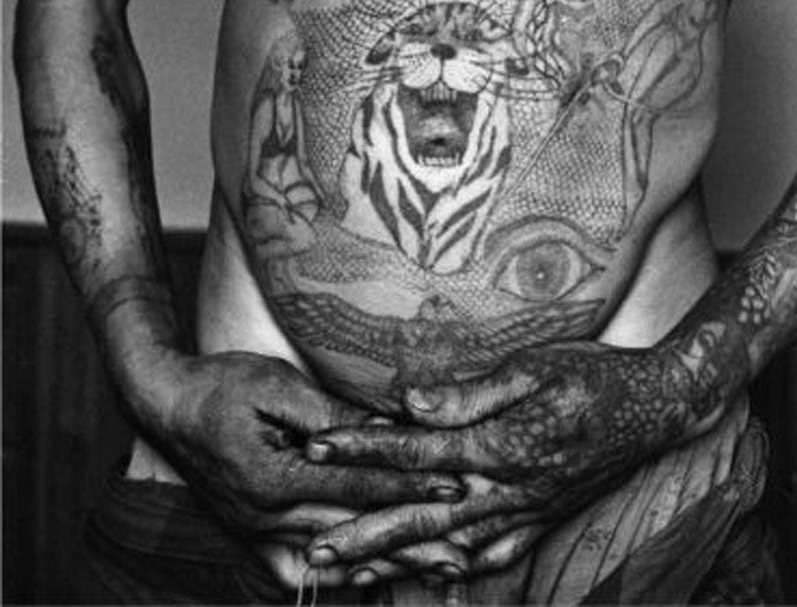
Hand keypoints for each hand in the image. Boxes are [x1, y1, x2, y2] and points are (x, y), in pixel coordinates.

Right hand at [142, 349, 468, 584]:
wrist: (164, 404)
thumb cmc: (222, 384)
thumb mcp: (278, 385)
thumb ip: (332, 416)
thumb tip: (387, 429)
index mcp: (274, 478)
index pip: (358, 488)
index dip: (409, 488)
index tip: (455, 486)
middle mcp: (267, 518)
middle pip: (353, 534)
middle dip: (412, 543)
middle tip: (463, 553)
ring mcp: (257, 533)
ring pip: (333, 561)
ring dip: (385, 567)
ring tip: (435, 572)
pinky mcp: (253, 536)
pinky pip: (299, 571)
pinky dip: (338, 578)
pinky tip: (370, 581)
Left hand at [304, 341, 696, 573]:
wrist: (657, 408)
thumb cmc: (593, 373)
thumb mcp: (532, 366)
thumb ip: (470, 392)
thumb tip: (410, 402)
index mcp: (502, 445)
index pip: (416, 452)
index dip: (362, 450)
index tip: (315, 448)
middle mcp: (510, 489)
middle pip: (422, 518)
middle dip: (364, 534)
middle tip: (311, 551)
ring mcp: (527, 511)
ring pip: (451, 546)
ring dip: (398, 561)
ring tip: (349, 573)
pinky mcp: (543, 519)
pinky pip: (493, 556)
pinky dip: (457, 570)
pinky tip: (430, 573)